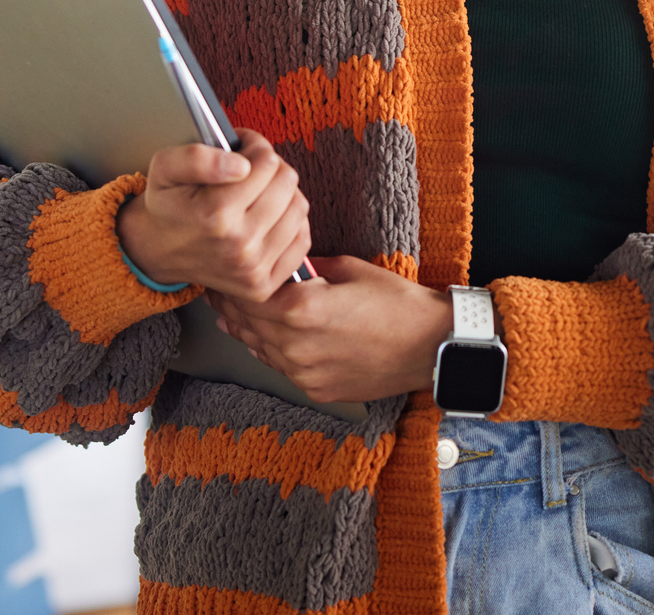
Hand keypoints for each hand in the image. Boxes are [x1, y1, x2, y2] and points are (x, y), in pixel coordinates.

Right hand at [116, 131, 310, 301]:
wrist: (158, 251)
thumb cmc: (167, 205)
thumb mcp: (165, 167)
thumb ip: (197, 157)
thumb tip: (242, 165)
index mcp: (214, 213)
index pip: (267, 162)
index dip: (255, 148)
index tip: (241, 150)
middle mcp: (238, 244)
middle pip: (287, 183)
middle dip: (270, 168)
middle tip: (250, 171)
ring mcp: (253, 269)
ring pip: (298, 208)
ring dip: (283, 193)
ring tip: (258, 193)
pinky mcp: (263, 285)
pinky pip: (302, 241)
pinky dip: (291, 224)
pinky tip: (269, 218)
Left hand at [207, 255, 453, 404]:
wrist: (431, 346)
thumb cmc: (396, 303)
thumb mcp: (348, 269)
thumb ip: (307, 268)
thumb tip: (285, 264)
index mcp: (299, 310)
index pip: (246, 296)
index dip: (230, 284)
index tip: (221, 274)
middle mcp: (295, 346)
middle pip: (246, 325)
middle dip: (232, 307)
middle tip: (221, 292)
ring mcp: (305, 373)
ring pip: (259, 349)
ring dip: (248, 331)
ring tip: (236, 316)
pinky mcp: (317, 390)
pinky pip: (282, 368)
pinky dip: (272, 351)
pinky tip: (271, 339)